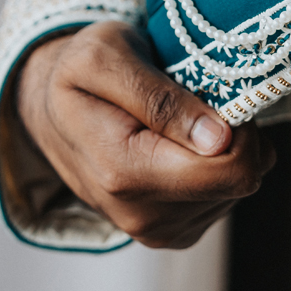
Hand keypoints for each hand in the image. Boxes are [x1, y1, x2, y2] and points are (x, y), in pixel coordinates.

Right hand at [16, 20, 275, 248]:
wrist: (48, 111)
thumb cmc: (78, 73)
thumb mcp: (105, 57)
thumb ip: (160, 97)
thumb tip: (218, 139)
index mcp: (125, 173)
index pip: (231, 171)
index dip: (242, 128)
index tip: (219, 97)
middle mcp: (142, 216)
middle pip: (241, 182)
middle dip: (237, 137)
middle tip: (200, 103)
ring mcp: (157, 231)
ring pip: (237, 191)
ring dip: (223, 151)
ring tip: (181, 123)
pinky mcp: (171, 233)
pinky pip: (224, 200)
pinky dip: (214, 169)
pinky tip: (181, 146)